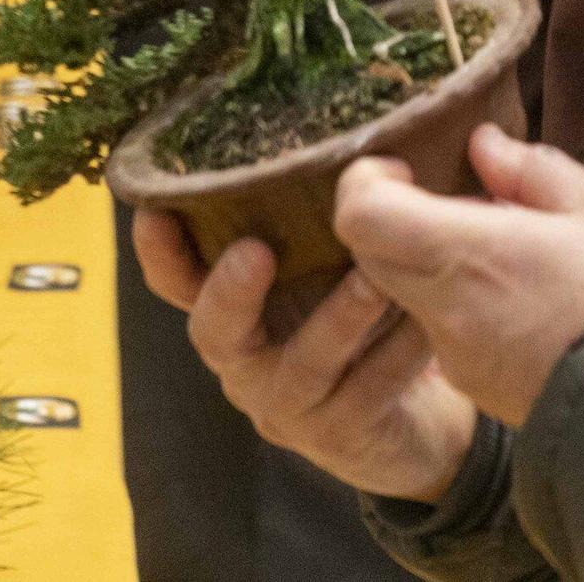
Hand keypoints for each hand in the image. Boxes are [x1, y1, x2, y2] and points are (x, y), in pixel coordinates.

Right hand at [132, 210, 477, 503]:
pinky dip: (399, 354)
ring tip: (375, 278)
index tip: (154, 208)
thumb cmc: (374, 319)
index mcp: (242, 313)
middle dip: (230, 292)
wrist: (421, 419)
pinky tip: (429, 322)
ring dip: (339, 318)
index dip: (162, 252)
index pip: (182, 283)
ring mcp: (290, 406)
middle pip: (217, 333)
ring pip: (303, 364)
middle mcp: (250, 362)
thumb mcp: (343, 264)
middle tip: (255, 250)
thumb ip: (333, 219)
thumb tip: (362, 149)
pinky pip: (367, 392)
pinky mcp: (340, 436)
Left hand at [333, 124, 583, 426]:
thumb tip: (484, 148)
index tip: (401, 168)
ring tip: (509, 249)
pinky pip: (444, 330)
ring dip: (435, 263)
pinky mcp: (475, 385)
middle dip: (395, 220)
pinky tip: (523, 295)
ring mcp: (456, 355)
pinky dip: (463, 302)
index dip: (364, 183)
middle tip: (455, 200)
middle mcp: (446, 309)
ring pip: (408, 293)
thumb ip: (532, 170)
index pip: (362, 216)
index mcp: (470, 253)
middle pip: (370, 256)